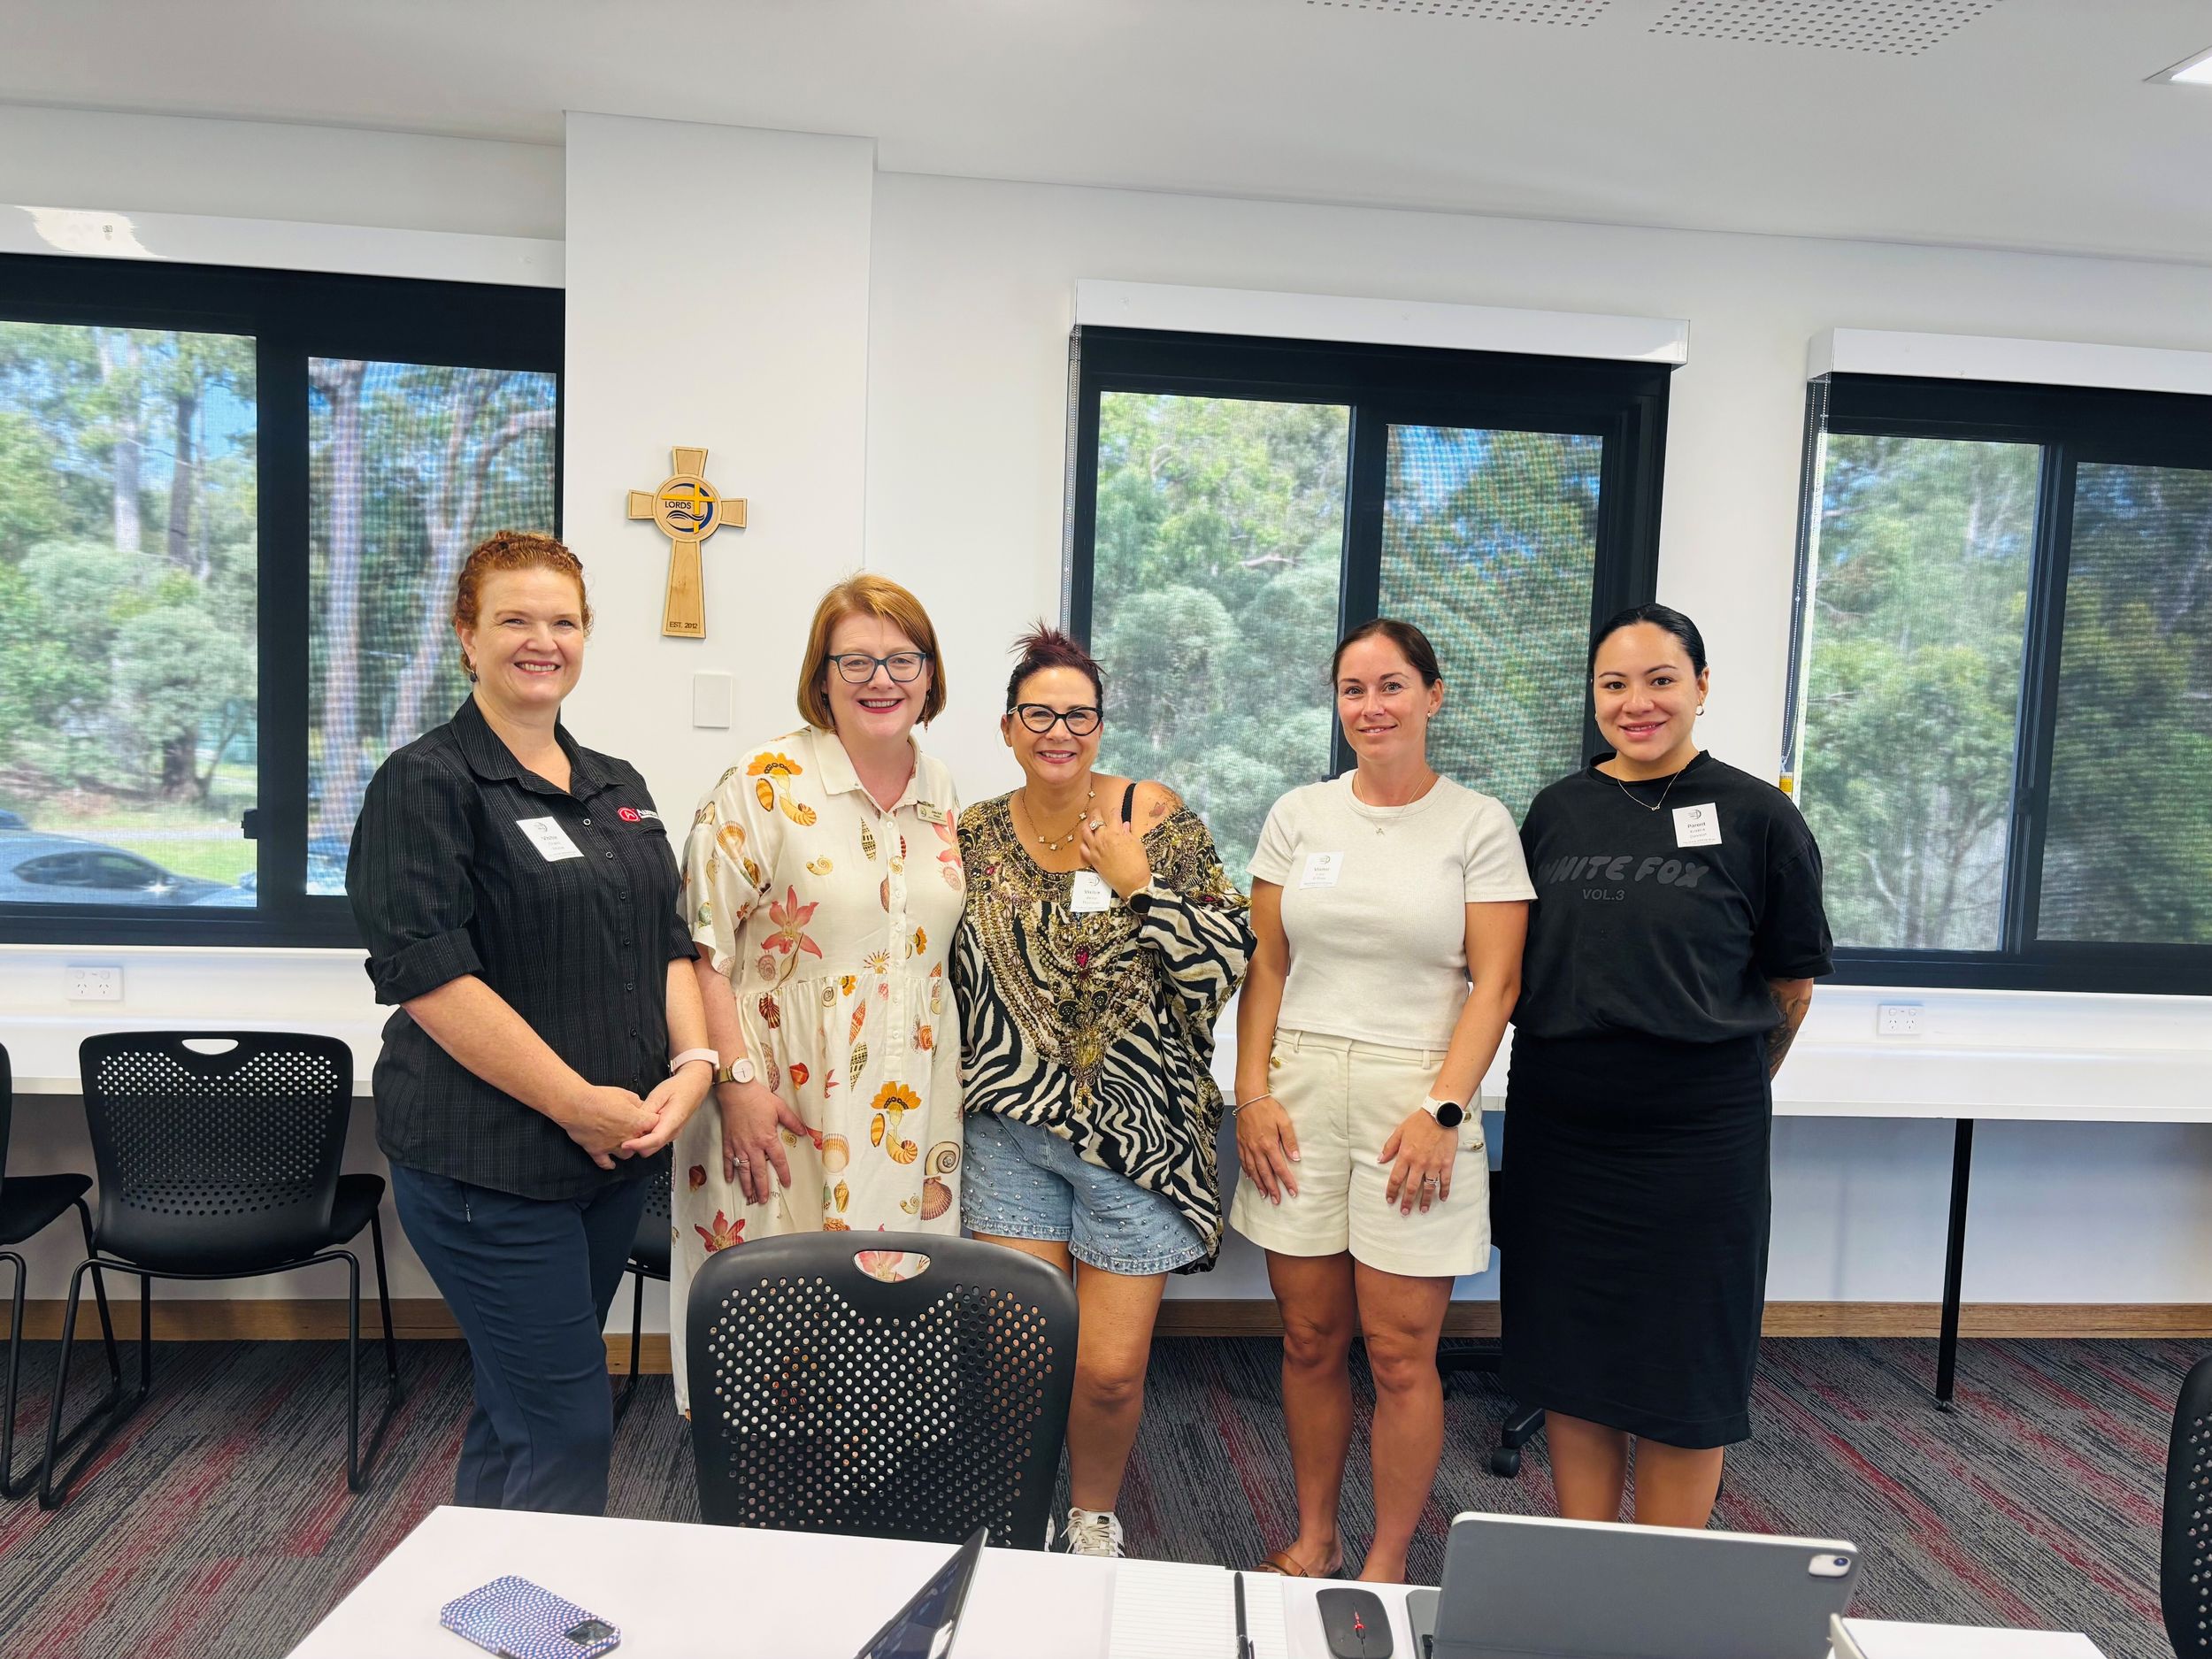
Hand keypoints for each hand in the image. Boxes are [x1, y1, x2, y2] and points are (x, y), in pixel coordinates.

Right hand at [561, 1084, 657, 1169]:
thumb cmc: (601, 1097)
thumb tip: (641, 1106)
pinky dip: (608, 1164)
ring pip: (626, 1155)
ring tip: (624, 1145)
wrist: (578, 1105)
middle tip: (635, 1130)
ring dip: (627, 1150)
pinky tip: (611, 1164)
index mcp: (637, 1122)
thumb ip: (637, 1103)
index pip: (655, 1125)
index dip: (652, 1121)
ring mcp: (612, 1146)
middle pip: (642, 1142)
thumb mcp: (625, 1094)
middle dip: (641, 1137)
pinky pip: (605, 1163)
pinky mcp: (597, 1151)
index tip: (648, 1119)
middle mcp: (628, 1137)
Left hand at [620, 1062, 713, 1158]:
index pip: (655, 1140)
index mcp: (673, 1121)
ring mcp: (672, 1134)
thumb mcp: (660, 1093)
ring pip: (652, 1147)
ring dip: (640, 1143)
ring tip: (629, 1130)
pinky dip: (645, 1139)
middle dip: (637, 1145)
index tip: (624, 1143)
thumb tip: (635, 1122)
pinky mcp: (669, 1133)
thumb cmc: (679, 1087)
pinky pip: (655, 1141)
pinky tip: (639, 1127)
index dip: (638, 1144)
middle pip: (652, 1148)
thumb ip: (648, 1109)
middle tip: (623, 1134)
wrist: (694, 1086)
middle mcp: (674, 1132)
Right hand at [718, 1078, 809, 1206]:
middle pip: (759, 1172)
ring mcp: (739, 1145)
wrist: (736, 1091)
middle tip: (764, 1201)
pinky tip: (729, 1180)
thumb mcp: (780, 1107)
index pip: (778, 1161)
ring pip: (743, 1170)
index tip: (786, 1184)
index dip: (783, 1174)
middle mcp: (753, 1146)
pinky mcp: (728, 1142)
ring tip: (749, 1196)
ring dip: (746, 1184)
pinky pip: (728, 1160)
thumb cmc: (758, 1098)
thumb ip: (792, 1121)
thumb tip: (804, 1132)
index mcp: (767, 1138)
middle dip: (762, 1187)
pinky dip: (728, 1171)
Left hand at [1076, 812, 1151, 900]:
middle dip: (1096, 813)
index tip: (1116, 811)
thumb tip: (1124, 825)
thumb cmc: (1138, 863)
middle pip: (1095, 819)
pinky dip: (1083, 843)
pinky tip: (1086, 841)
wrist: (1133, 882)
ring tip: (1088, 822)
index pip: (1113, 815)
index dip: (1115, 811)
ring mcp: (1095, 849)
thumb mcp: (1137, 844)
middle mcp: (1102, 838)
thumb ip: (1128, 833)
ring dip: (1086, 824)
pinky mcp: (1092, 859)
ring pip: (1085, 831)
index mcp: (1115, 832)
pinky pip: (1082, 848)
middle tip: (1097, 811)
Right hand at [1233, 1094, 1300, 1203]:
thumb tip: (1296, 1158)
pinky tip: (1250, 1177)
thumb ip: (1290, 1141)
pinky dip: (1247, 1172)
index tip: (1293, 1192)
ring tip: (1264, 1194)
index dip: (1287, 1181)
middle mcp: (1256, 1149)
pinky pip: (1244, 1162)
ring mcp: (1247, 1147)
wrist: (1249, 1098)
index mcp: (1269, 1144)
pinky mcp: (1240, 1143)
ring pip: (1253, 1170)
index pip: (1280, 1168)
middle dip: (1272, 1188)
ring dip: (1259, 1184)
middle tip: (1277, 1200)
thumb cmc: (1268, 1107)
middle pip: (1265, 1173)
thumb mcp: (1284, 1122)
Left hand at [1379, 1110, 1457, 1213]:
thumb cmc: (1419, 1122)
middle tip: (1404, 1212)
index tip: (1390, 1200)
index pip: (1396, 1178)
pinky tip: (1443, 1198)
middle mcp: (1419, 1163)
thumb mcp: (1399, 1131)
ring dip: (1425, 1201)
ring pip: (1428, 1187)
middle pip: (1411, 1187)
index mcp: (1405, 1156)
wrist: (1440, 1114)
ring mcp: (1434, 1164)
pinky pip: (1445, 1181)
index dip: (1392, 1191)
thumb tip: (1379, 1160)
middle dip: (1406, 1201)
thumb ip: (1389, 1147)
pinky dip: (1444, 1191)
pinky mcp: (1447, 1163)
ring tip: (1423, 1210)